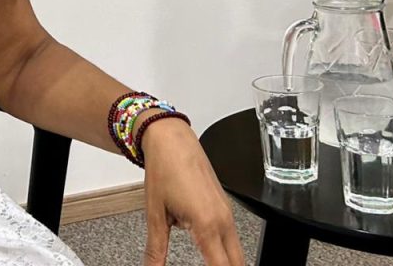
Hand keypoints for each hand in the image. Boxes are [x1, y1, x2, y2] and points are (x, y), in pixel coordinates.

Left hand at [141, 118, 244, 265]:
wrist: (171, 139)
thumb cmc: (164, 169)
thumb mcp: (154, 214)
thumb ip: (156, 248)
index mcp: (207, 224)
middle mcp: (223, 220)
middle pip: (237, 263)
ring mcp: (227, 212)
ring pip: (236, 250)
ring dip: (224, 260)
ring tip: (205, 260)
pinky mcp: (225, 206)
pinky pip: (231, 235)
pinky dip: (221, 246)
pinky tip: (204, 246)